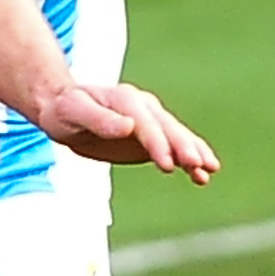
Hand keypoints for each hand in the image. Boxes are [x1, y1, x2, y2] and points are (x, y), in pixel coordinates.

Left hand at [39, 80, 218, 184]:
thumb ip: (100, 120)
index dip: (158, 144)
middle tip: (199, 165)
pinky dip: (189, 159)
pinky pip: (174, 147)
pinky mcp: (151, 138)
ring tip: (210, 170)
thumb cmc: (65, 111)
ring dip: (195, 152)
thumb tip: (128, 126)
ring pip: (177, 137)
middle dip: (184, 147)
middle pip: (168, 128)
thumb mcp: (74, 113)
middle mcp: (143, 107)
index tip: (168, 165)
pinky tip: (202, 175)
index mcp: (125, 99)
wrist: (64, 110)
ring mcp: (150, 121)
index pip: (146, 124)